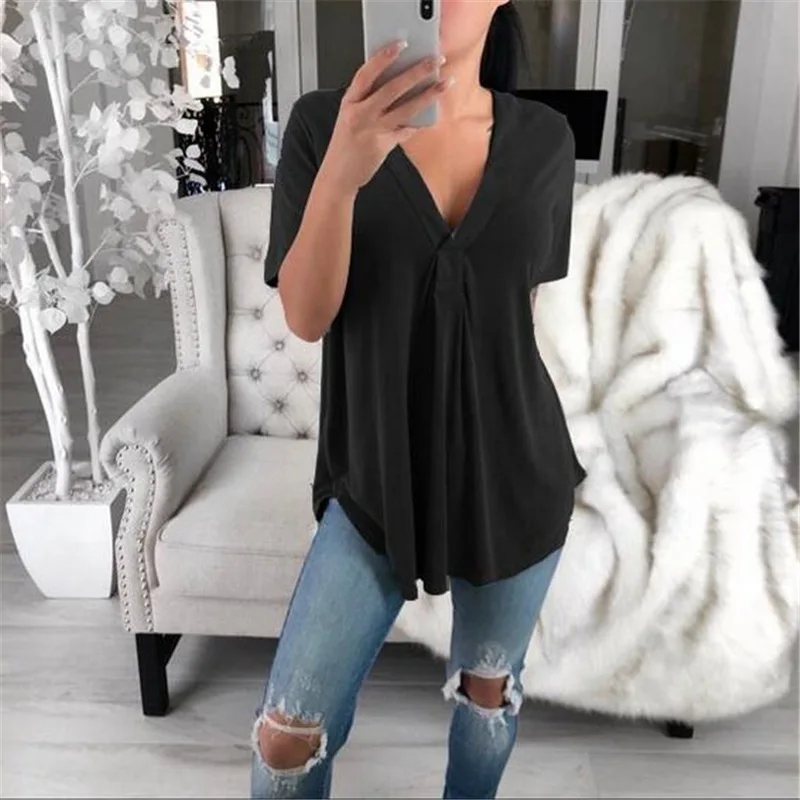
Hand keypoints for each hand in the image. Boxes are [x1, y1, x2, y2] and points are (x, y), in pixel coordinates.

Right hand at [318, 40, 453, 195]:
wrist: (339, 175)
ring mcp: (372, 130)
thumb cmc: (345, 145)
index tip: (401, 44)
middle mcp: (360, 115)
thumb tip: (397, 85)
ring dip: (428, 95)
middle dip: (416, 72)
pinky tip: (429, 116)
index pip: (366, 74)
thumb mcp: (349, 117)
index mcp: (349, 102)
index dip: (383, 57)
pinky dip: (417, 123)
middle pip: (392, 88)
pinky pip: (406, 130)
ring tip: (443, 84)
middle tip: (435, 61)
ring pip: (405, 108)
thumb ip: (367, 101)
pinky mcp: (383, 145)